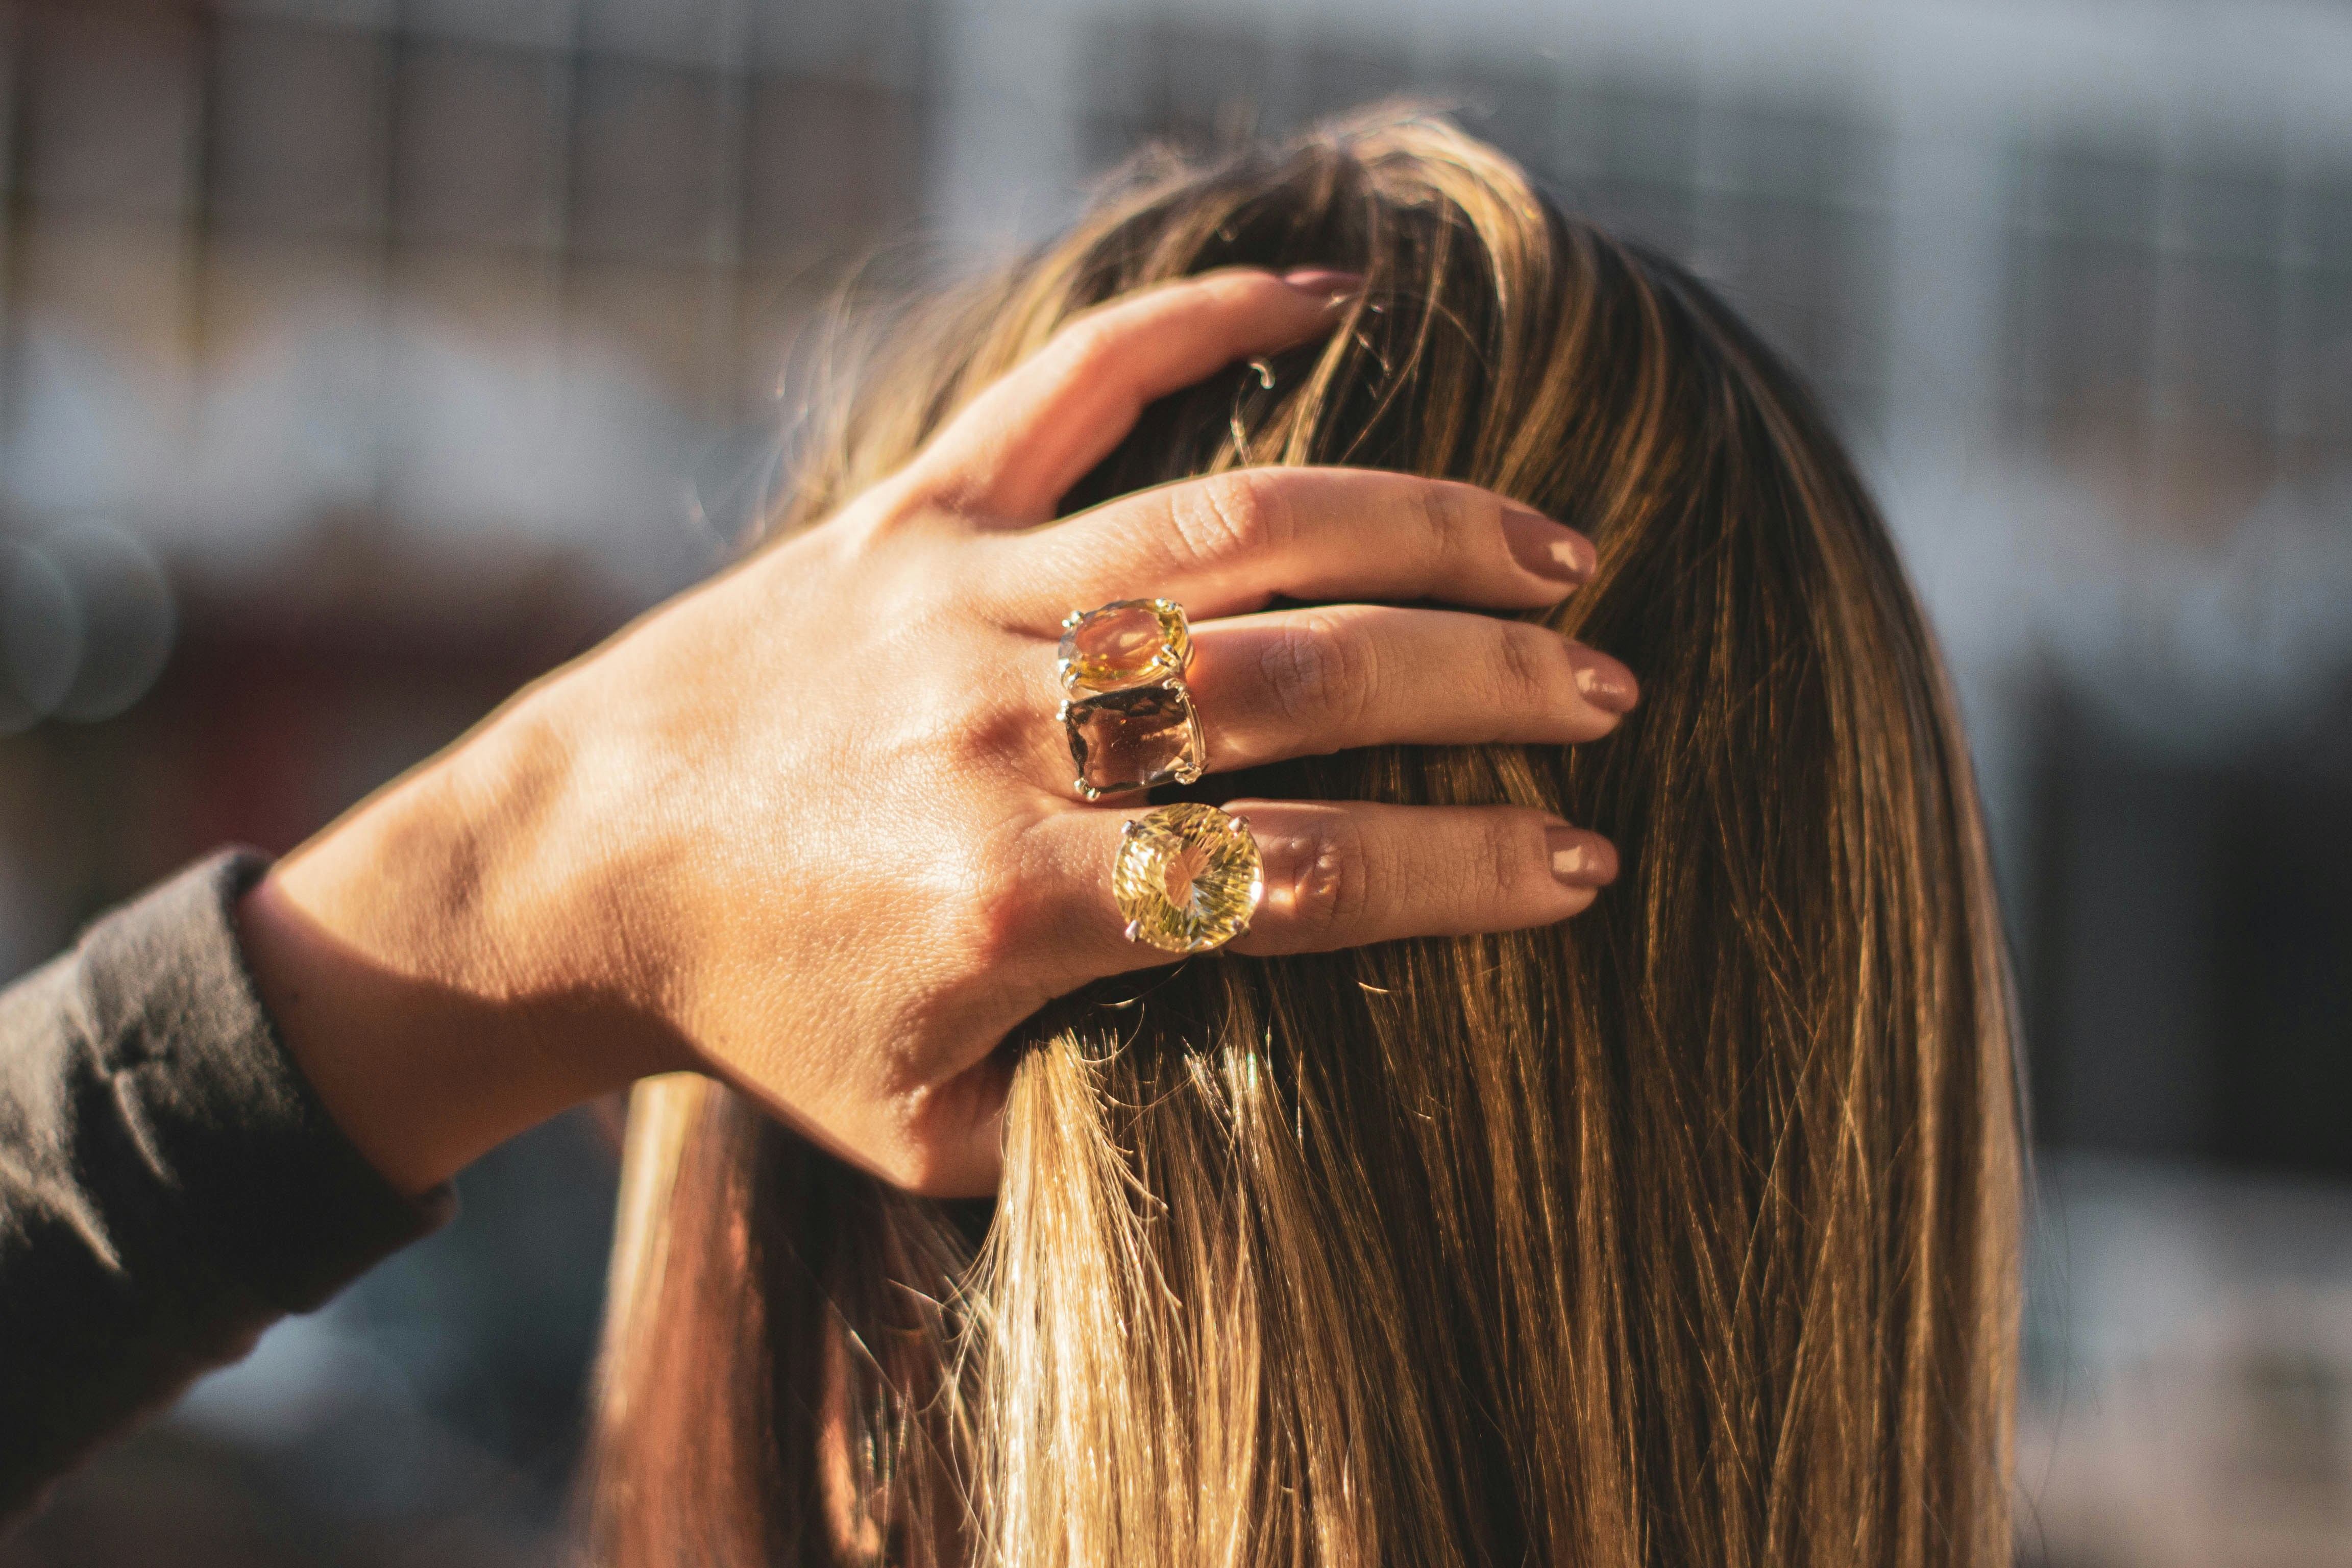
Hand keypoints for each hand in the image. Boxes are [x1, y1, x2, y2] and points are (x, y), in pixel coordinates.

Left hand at [239, 268, 1636, 1197]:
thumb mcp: (923, 1127)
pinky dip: (1201, 323)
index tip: (1582, 860)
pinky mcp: (905, 514)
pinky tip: (1329, 295)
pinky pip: (1073, 390)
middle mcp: (998, 735)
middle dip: (1482, 685)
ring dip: (1411, 527)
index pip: (1296, 877)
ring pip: (1230, 531)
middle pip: (1297, 685)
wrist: (567, 869)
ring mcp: (956, 601)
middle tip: (1607, 690)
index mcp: (1010, 901)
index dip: (1462, 870)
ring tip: (1546, 547)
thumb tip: (1284, 1098)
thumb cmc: (763, 1014)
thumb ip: (1092, 1128)